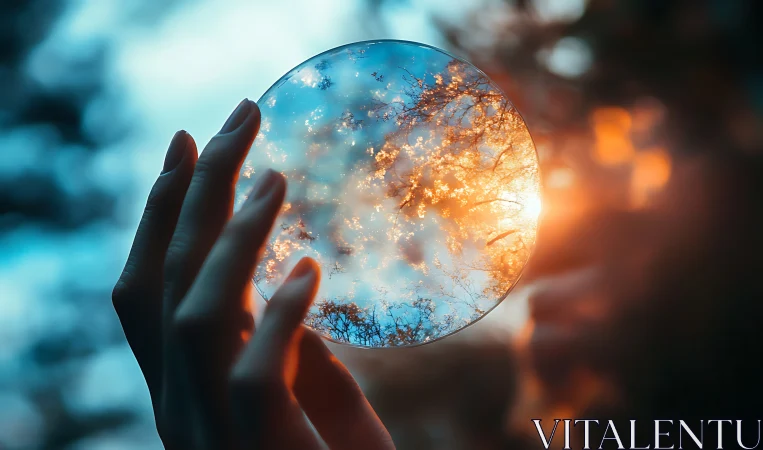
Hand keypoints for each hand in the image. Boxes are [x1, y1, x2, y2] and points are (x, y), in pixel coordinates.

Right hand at [112, 99, 394, 449]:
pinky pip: (254, 372)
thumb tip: (289, 272)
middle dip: (195, 192)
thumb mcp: (313, 395)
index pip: (149, 289)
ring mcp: (216, 436)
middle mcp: (181, 410)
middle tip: (238, 119)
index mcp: (186, 391)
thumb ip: (288, 341)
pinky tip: (314, 268)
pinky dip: (280, 311)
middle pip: (163, 283)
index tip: (192, 143)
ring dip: (235, 239)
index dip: (163, 212)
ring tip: (280, 180)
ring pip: (196, 318)